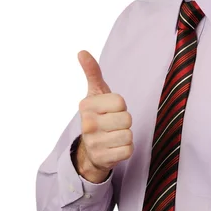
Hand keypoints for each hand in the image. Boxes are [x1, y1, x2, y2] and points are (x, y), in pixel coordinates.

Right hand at [76, 50, 133, 181]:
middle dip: (124, 121)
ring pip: (129, 134)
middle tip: (112, 124)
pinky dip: (125, 149)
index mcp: (86, 106)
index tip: (110, 110)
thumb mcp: (96, 92)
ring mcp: (94, 143)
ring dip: (125, 135)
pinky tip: (114, 147)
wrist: (90, 149)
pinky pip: (128, 150)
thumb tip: (82, 51)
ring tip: (113, 135)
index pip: (120, 101)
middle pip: (127, 119)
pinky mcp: (103, 158)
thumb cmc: (98, 115)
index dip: (120, 106)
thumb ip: (92, 72)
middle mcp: (87, 124)